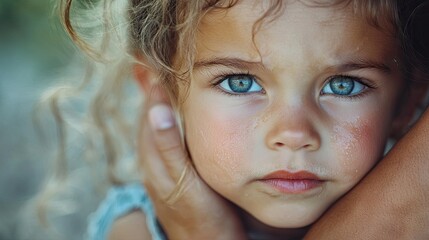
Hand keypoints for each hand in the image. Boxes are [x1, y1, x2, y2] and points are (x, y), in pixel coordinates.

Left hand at [138, 85, 245, 239]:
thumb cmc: (202, 216)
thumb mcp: (186, 182)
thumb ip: (170, 147)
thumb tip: (156, 109)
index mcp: (154, 161)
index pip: (148, 116)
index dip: (153, 91)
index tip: (159, 65)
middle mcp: (152, 165)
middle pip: (148, 122)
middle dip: (153, 96)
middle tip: (160, 70)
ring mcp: (160, 172)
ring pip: (155, 132)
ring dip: (159, 109)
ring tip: (166, 89)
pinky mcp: (170, 178)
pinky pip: (163, 144)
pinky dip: (166, 126)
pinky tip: (176, 124)